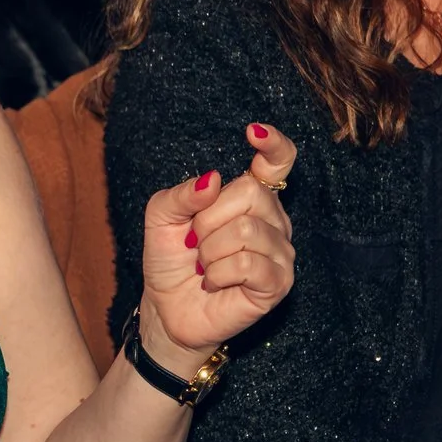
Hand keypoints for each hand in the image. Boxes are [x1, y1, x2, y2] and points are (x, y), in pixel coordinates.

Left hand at [138, 122, 296, 370]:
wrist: (167, 308)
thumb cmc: (170, 259)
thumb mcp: (161, 217)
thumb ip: (181, 194)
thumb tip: (212, 179)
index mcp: (250, 196)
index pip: (278, 161)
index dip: (274, 144)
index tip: (254, 133)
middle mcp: (273, 219)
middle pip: (251, 193)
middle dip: (208, 218)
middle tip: (196, 242)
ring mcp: (280, 251)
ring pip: (246, 231)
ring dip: (210, 251)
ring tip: (204, 265)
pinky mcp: (279, 283)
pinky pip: (250, 265)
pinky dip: (219, 273)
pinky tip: (214, 282)